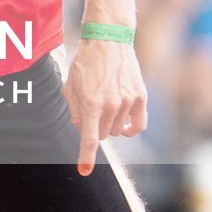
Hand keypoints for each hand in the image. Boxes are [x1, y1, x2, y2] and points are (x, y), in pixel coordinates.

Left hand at [63, 36, 146, 176]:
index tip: (84, 171)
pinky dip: (130, 129)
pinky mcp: (141, 97)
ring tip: (105, 103)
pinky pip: (138, 125)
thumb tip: (82, 130)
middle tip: (91, 109)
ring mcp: (128, 102)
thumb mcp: (70, 85)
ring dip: (110, 124)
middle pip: (102, 135)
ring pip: (118, 131)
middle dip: (94, 128)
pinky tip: (124, 124)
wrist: (108, 40)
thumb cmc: (86, 62)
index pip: (89, 138)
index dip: (85, 157)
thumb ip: (74, 111)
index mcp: (91, 103)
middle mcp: (111, 105)